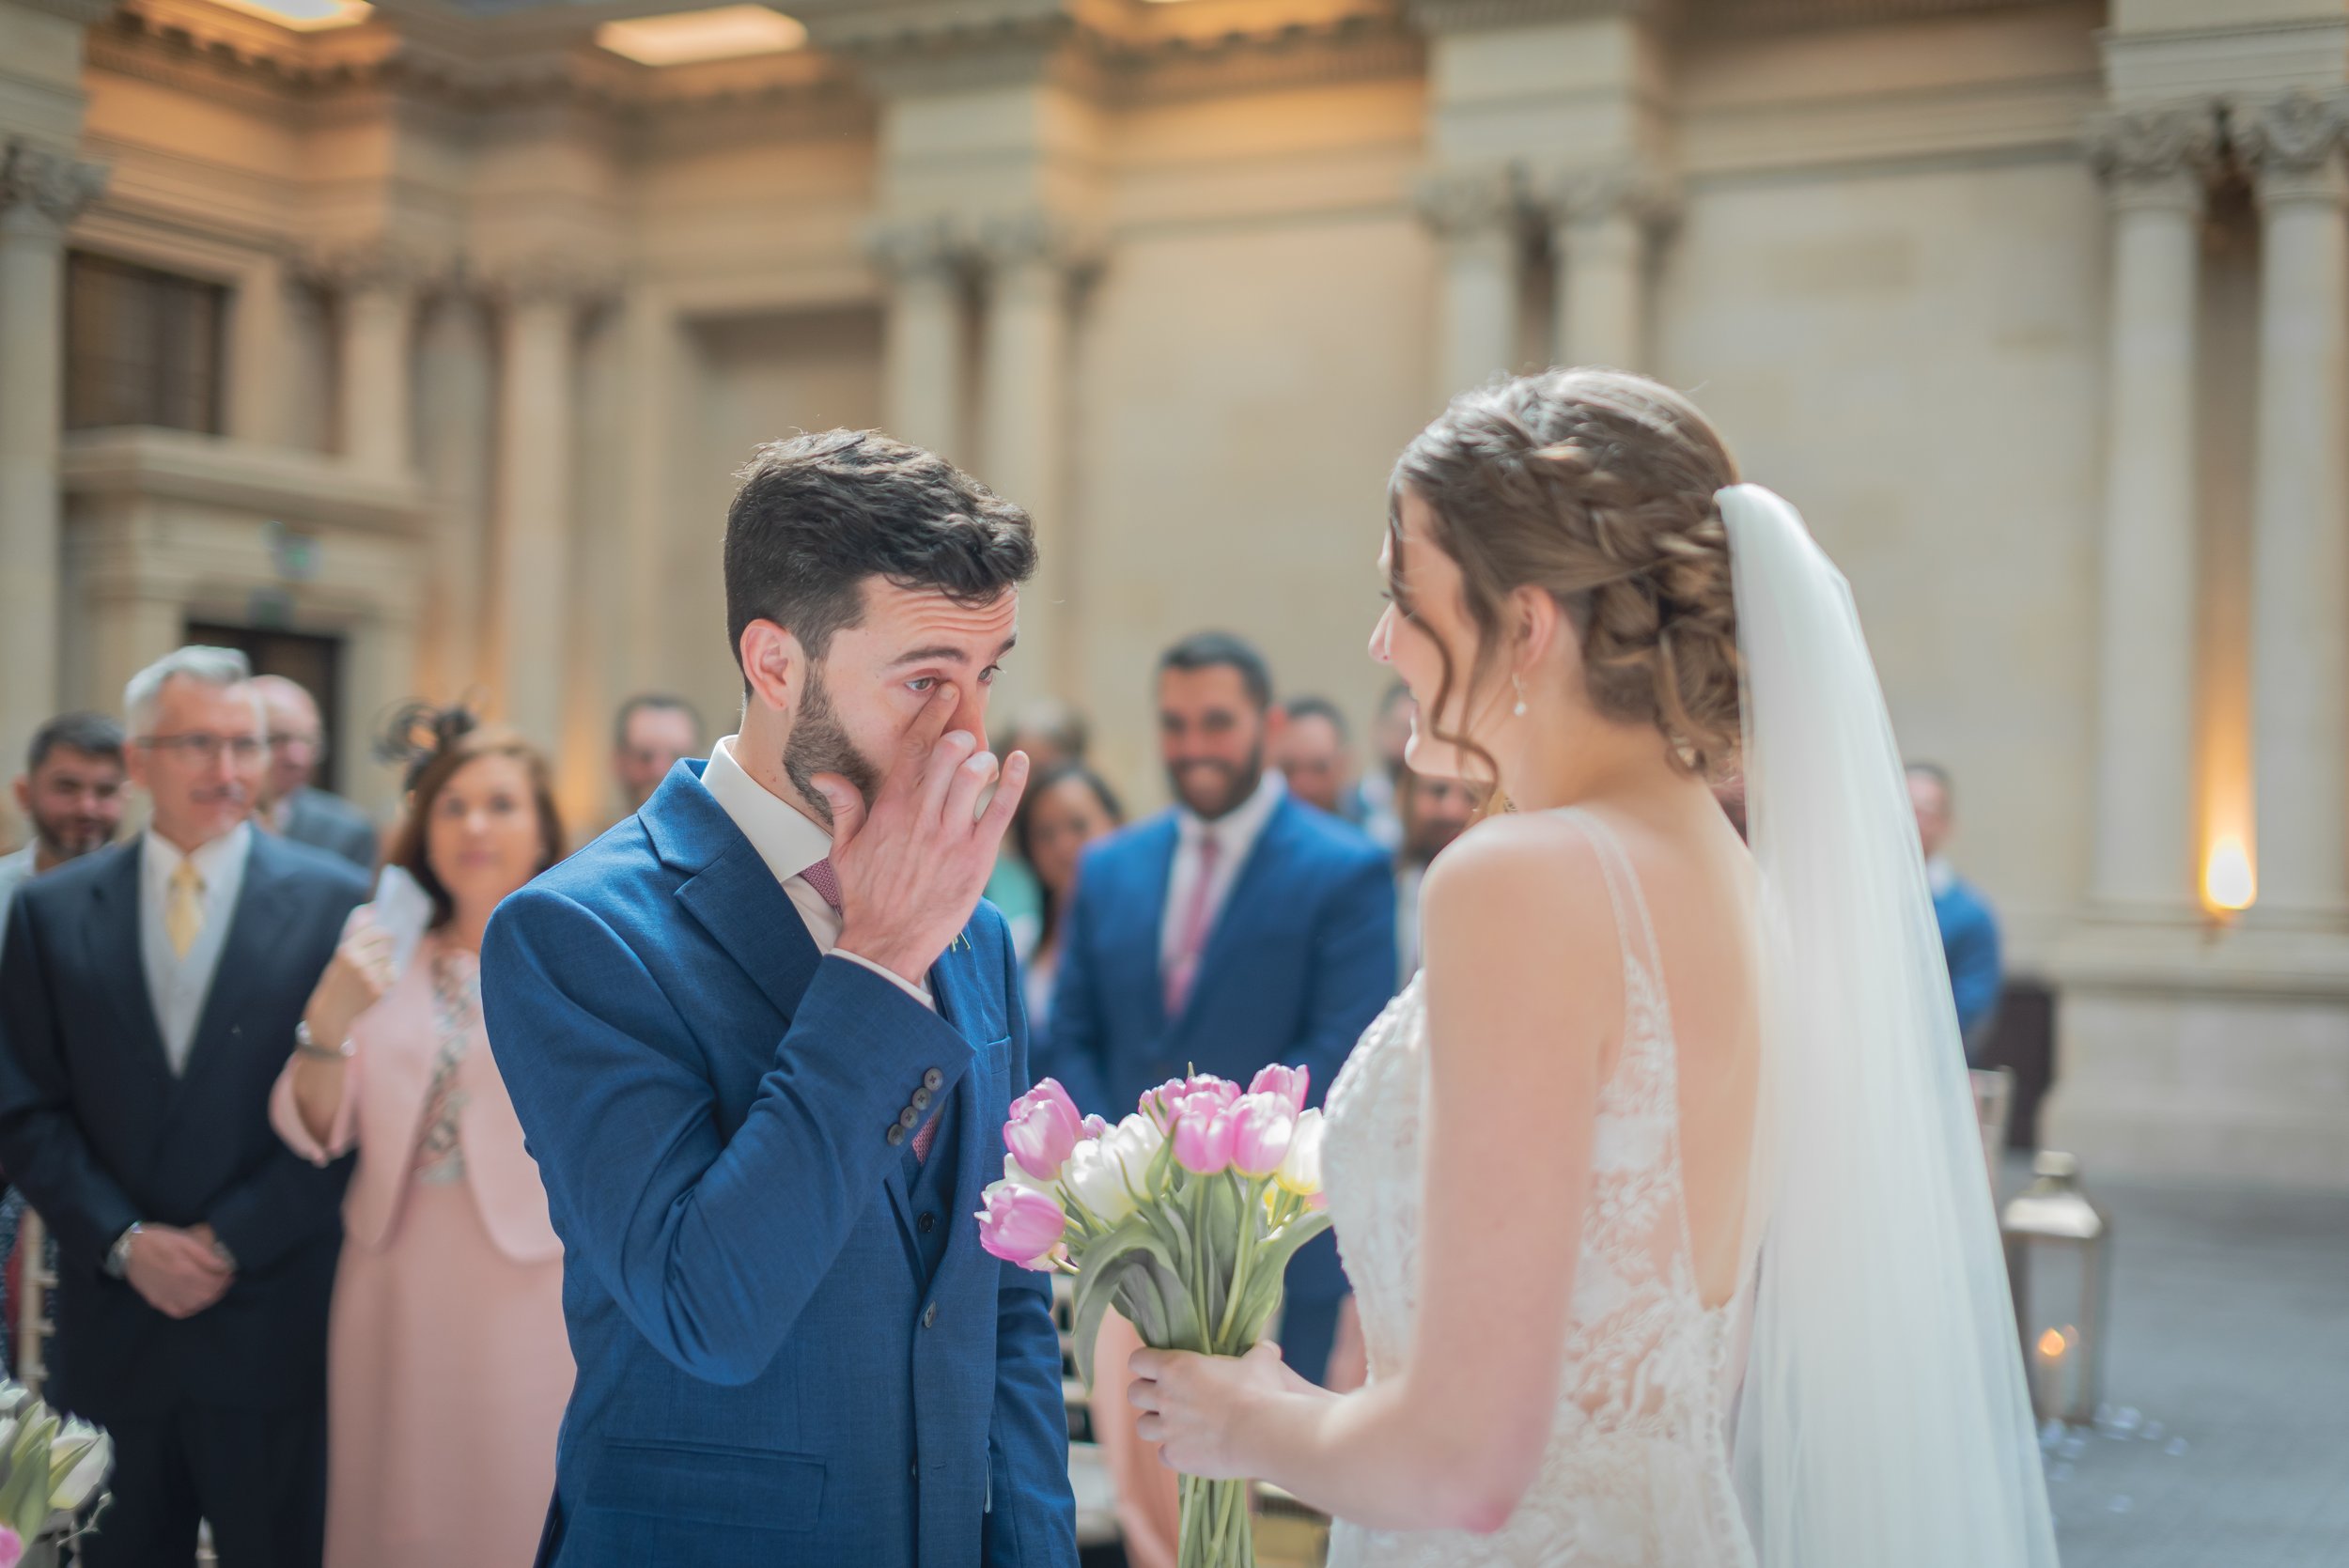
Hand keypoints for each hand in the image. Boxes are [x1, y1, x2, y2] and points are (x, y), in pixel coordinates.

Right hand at [122, 1225, 232, 1319]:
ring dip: (208, 1298)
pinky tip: (194, 1298)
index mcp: (186, 1270)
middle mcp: (177, 1287)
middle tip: (223, 1279)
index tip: (230, 1272)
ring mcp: (167, 1297)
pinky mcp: (158, 1302)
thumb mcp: (185, 1239)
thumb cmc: (160, 1239)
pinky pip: (180, 1312)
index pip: (215, 1282)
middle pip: (208, 1295)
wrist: (130, 1248)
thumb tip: (224, 1266)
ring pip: (197, 1305)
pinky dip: (192, 1308)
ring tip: (211, 1287)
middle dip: (220, 1288)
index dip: (226, 1278)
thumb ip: (206, 1255)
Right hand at [303, 922, 397, 1052]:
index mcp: (347, 952)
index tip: (385, 935)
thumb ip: (356, 937)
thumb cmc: (337, 981)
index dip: (382, 933)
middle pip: (386, 944)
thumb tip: (371, 913)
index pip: (375, 932)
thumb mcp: (341, 957)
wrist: (332, 1012)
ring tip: (374, 969)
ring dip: (386, 961)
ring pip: (389, 960)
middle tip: (384, 950)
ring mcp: (370, 977)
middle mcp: (359, 963)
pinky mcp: (378, 990)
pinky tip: (376, 981)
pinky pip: (392, 975)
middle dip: (387, 945)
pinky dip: (388, 976)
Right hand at [816, 685, 1030, 985]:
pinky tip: (1019, 762)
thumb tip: (824, 777)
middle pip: (948, 753)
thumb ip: (843, 808)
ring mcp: (953, 835)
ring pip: (975, 776)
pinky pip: (1002, 810)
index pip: (914, 747)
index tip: (946, 692)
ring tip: (981, 761)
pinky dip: (1013, 781)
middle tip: (964, 733)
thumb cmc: (866, 896)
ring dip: (982, 759)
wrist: (888, 943)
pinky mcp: (979, 856)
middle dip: (960, 734)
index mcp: (891, 808)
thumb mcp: (844, 850)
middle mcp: (923, 815)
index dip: (932, 714)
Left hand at [1128, 1340, 1309, 1479]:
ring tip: (1175, 1425)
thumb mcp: (1261, 1362)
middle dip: (1146, 1395)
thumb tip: (1269, 1348)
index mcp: (1176, 1367)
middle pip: (1133, 1394)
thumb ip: (1259, 1353)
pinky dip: (1173, 1452)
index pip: (1138, 1360)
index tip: (1157, 1368)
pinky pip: (1163, 1454)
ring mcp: (1168, 1429)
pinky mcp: (1176, 1456)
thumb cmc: (1259, 1392)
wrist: (1262, 1434)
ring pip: (1142, 1427)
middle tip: (1166, 1397)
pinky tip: (1190, 1448)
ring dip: (1156, 1425)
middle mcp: (1164, 1397)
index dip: (1146, 1363)